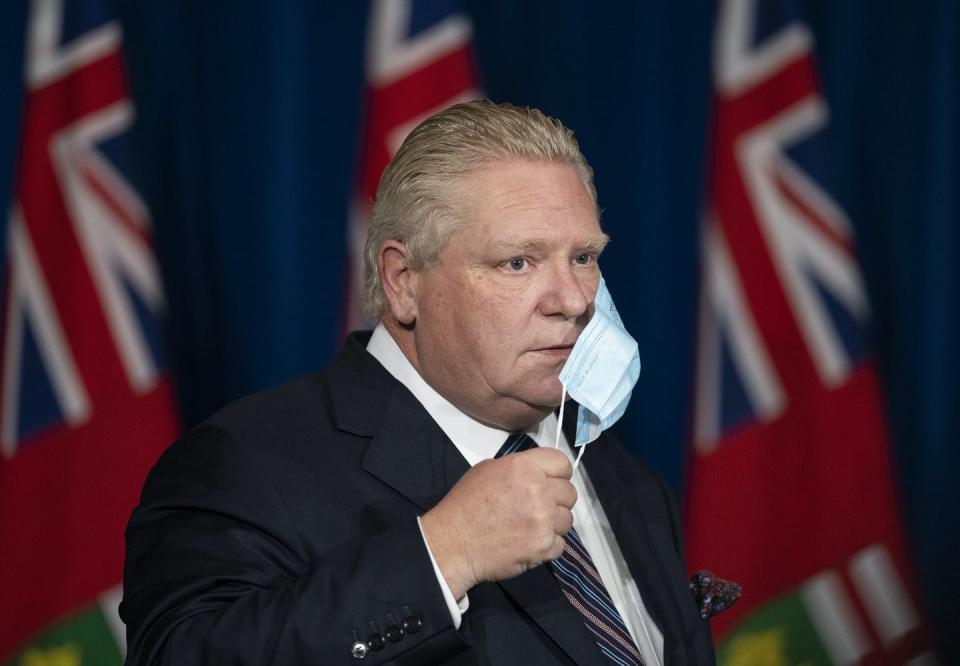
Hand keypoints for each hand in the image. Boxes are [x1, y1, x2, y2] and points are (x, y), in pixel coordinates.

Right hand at [420, 447, 576, 599]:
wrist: (453, 543)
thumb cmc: (465, 504)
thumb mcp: (487, 470)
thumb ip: (518, 468)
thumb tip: (536, 474)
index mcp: (524, 467)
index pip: (562, 463)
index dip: (558, 473)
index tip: (551, 481)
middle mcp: (539, 491)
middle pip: (570, 492)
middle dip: (557, 499)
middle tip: (539, 507)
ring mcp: (544, 520)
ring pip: (567, 519)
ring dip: (554, 523)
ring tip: (532, 526)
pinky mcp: (544, 547)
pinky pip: (560, 544)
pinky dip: (547, 545)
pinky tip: (529, 543)